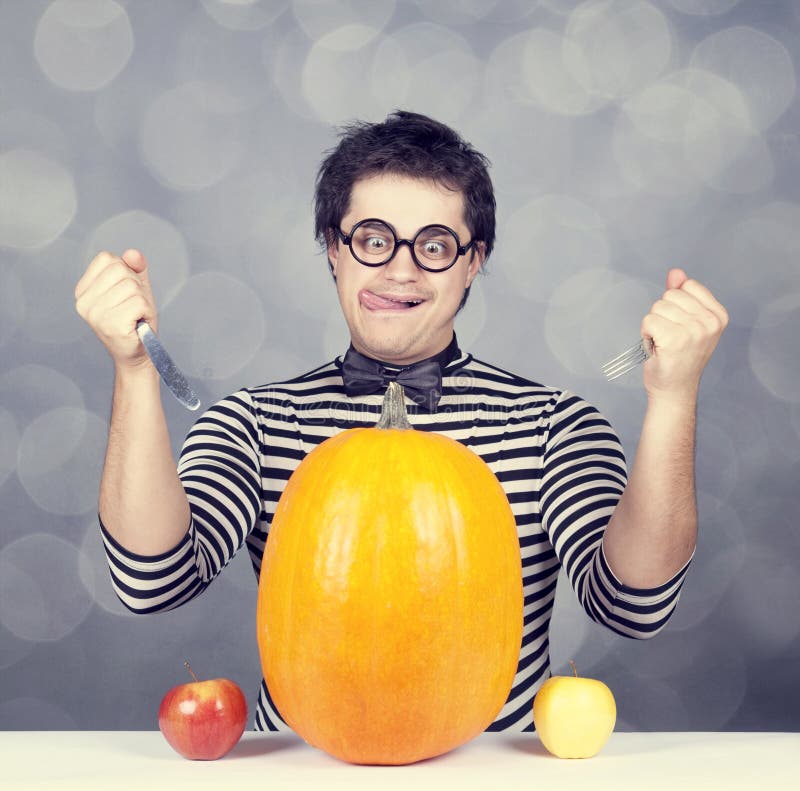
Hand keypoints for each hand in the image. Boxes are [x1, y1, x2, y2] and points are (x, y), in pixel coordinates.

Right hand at [74, 249, 157, 370]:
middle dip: (136, 286)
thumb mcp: (136, 288)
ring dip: (142, 300)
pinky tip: (138, 323)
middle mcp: (84, 302)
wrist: (137, 353)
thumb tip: (133, 253)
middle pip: (120, 269)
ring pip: (132, 286)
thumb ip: (135, 267)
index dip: (126, 271)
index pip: (107, 259)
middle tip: (134, 307)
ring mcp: (96, 314)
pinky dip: (146, 311)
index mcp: (83, 291)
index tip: (125, 293)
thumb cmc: (135, 320)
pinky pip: (139, 302)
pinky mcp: (112, 324)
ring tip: (136, 316)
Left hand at [641, 268, 728, 402]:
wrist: (674, 389)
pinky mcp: (675, 338)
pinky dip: (646, 334)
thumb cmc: (679, 357)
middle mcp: (710, 322)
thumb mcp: (686, 322)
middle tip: (669, 338)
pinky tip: (656, 348)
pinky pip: (649, 320)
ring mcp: (694, 330)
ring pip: (658, 307)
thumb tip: (676, 272)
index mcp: (718, 315)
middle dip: (663, 315)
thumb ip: (682, 295)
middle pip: (670, 295)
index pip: (687, 285)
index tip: (680, 326)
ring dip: (654, 326)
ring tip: (663, 344)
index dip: (675, 304)